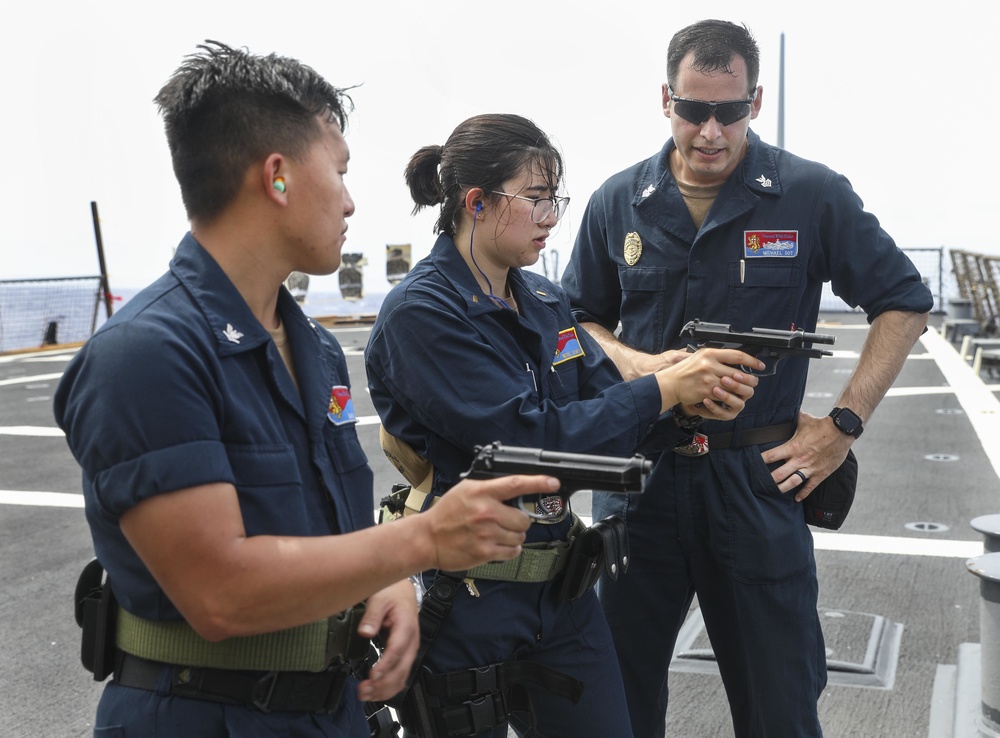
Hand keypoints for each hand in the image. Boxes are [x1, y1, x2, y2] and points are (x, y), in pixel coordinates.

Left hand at [355, 579, 418, 701]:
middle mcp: (411, 642)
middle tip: (364, 689)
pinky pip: (400, 677)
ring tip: (366, 694)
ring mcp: (410, 651)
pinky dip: (388, 688)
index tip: (373, 675)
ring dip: (384, 690)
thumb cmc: (393, 595)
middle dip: (383, 684)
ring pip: (402, 677)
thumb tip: (364, 632)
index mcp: (406, 627)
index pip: (397, 650)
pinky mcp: (405, 656)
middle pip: (401, 669)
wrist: (403, 593)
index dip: (385, 665)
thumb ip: (372, 616)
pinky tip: (376, 693)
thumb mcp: (379, 599)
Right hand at [419, 475, 546, 569]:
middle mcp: (486, 512)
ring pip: (520, 536)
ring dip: (513, 536)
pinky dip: (509, 549)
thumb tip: (514, 488)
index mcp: (481, 492)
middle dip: (519, 521)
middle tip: (505, 521)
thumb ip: (489, 488)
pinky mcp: (486, 552)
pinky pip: (513, 551)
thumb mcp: (465, 490)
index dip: (538, 482)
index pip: (516, 484)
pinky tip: (497, 544)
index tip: (553, 482)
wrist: (428, 538)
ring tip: (496, 533)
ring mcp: (487, 533)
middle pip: (523, 518)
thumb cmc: (446, 514)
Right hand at [657, 348, 761, 416]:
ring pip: (733, 386)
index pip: (737, 355)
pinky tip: (729, 397)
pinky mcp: (706, 391)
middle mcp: (710, 365)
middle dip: (749, 379)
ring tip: (742, 390)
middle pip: (739, 373)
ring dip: (740, 390)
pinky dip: (727, 397)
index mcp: (710, 353)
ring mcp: (708, 379)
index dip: (751, 361)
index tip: (759, 365)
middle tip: (754, 381)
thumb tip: (737, 360)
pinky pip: (723, 396)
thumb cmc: (685, 370)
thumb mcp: (700, 356)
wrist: (671, 383)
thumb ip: (717, 357)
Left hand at [760, 411, 852, 500]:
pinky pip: (810, 487)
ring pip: (792, 482)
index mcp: (792, 447)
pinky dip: (803, 493)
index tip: (753, 463)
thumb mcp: (803, 419)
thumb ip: (791, 418)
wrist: (842, 431)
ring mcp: (810, 468)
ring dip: (782, 488)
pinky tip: (797, 498)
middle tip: (761, 483)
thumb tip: (782, 411)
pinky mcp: (821, 473)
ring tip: (775, 491)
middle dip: (769, 479)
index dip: (760, 460)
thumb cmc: (821, 425)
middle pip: (778, 474)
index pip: (771, 456)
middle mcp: (799, 459)